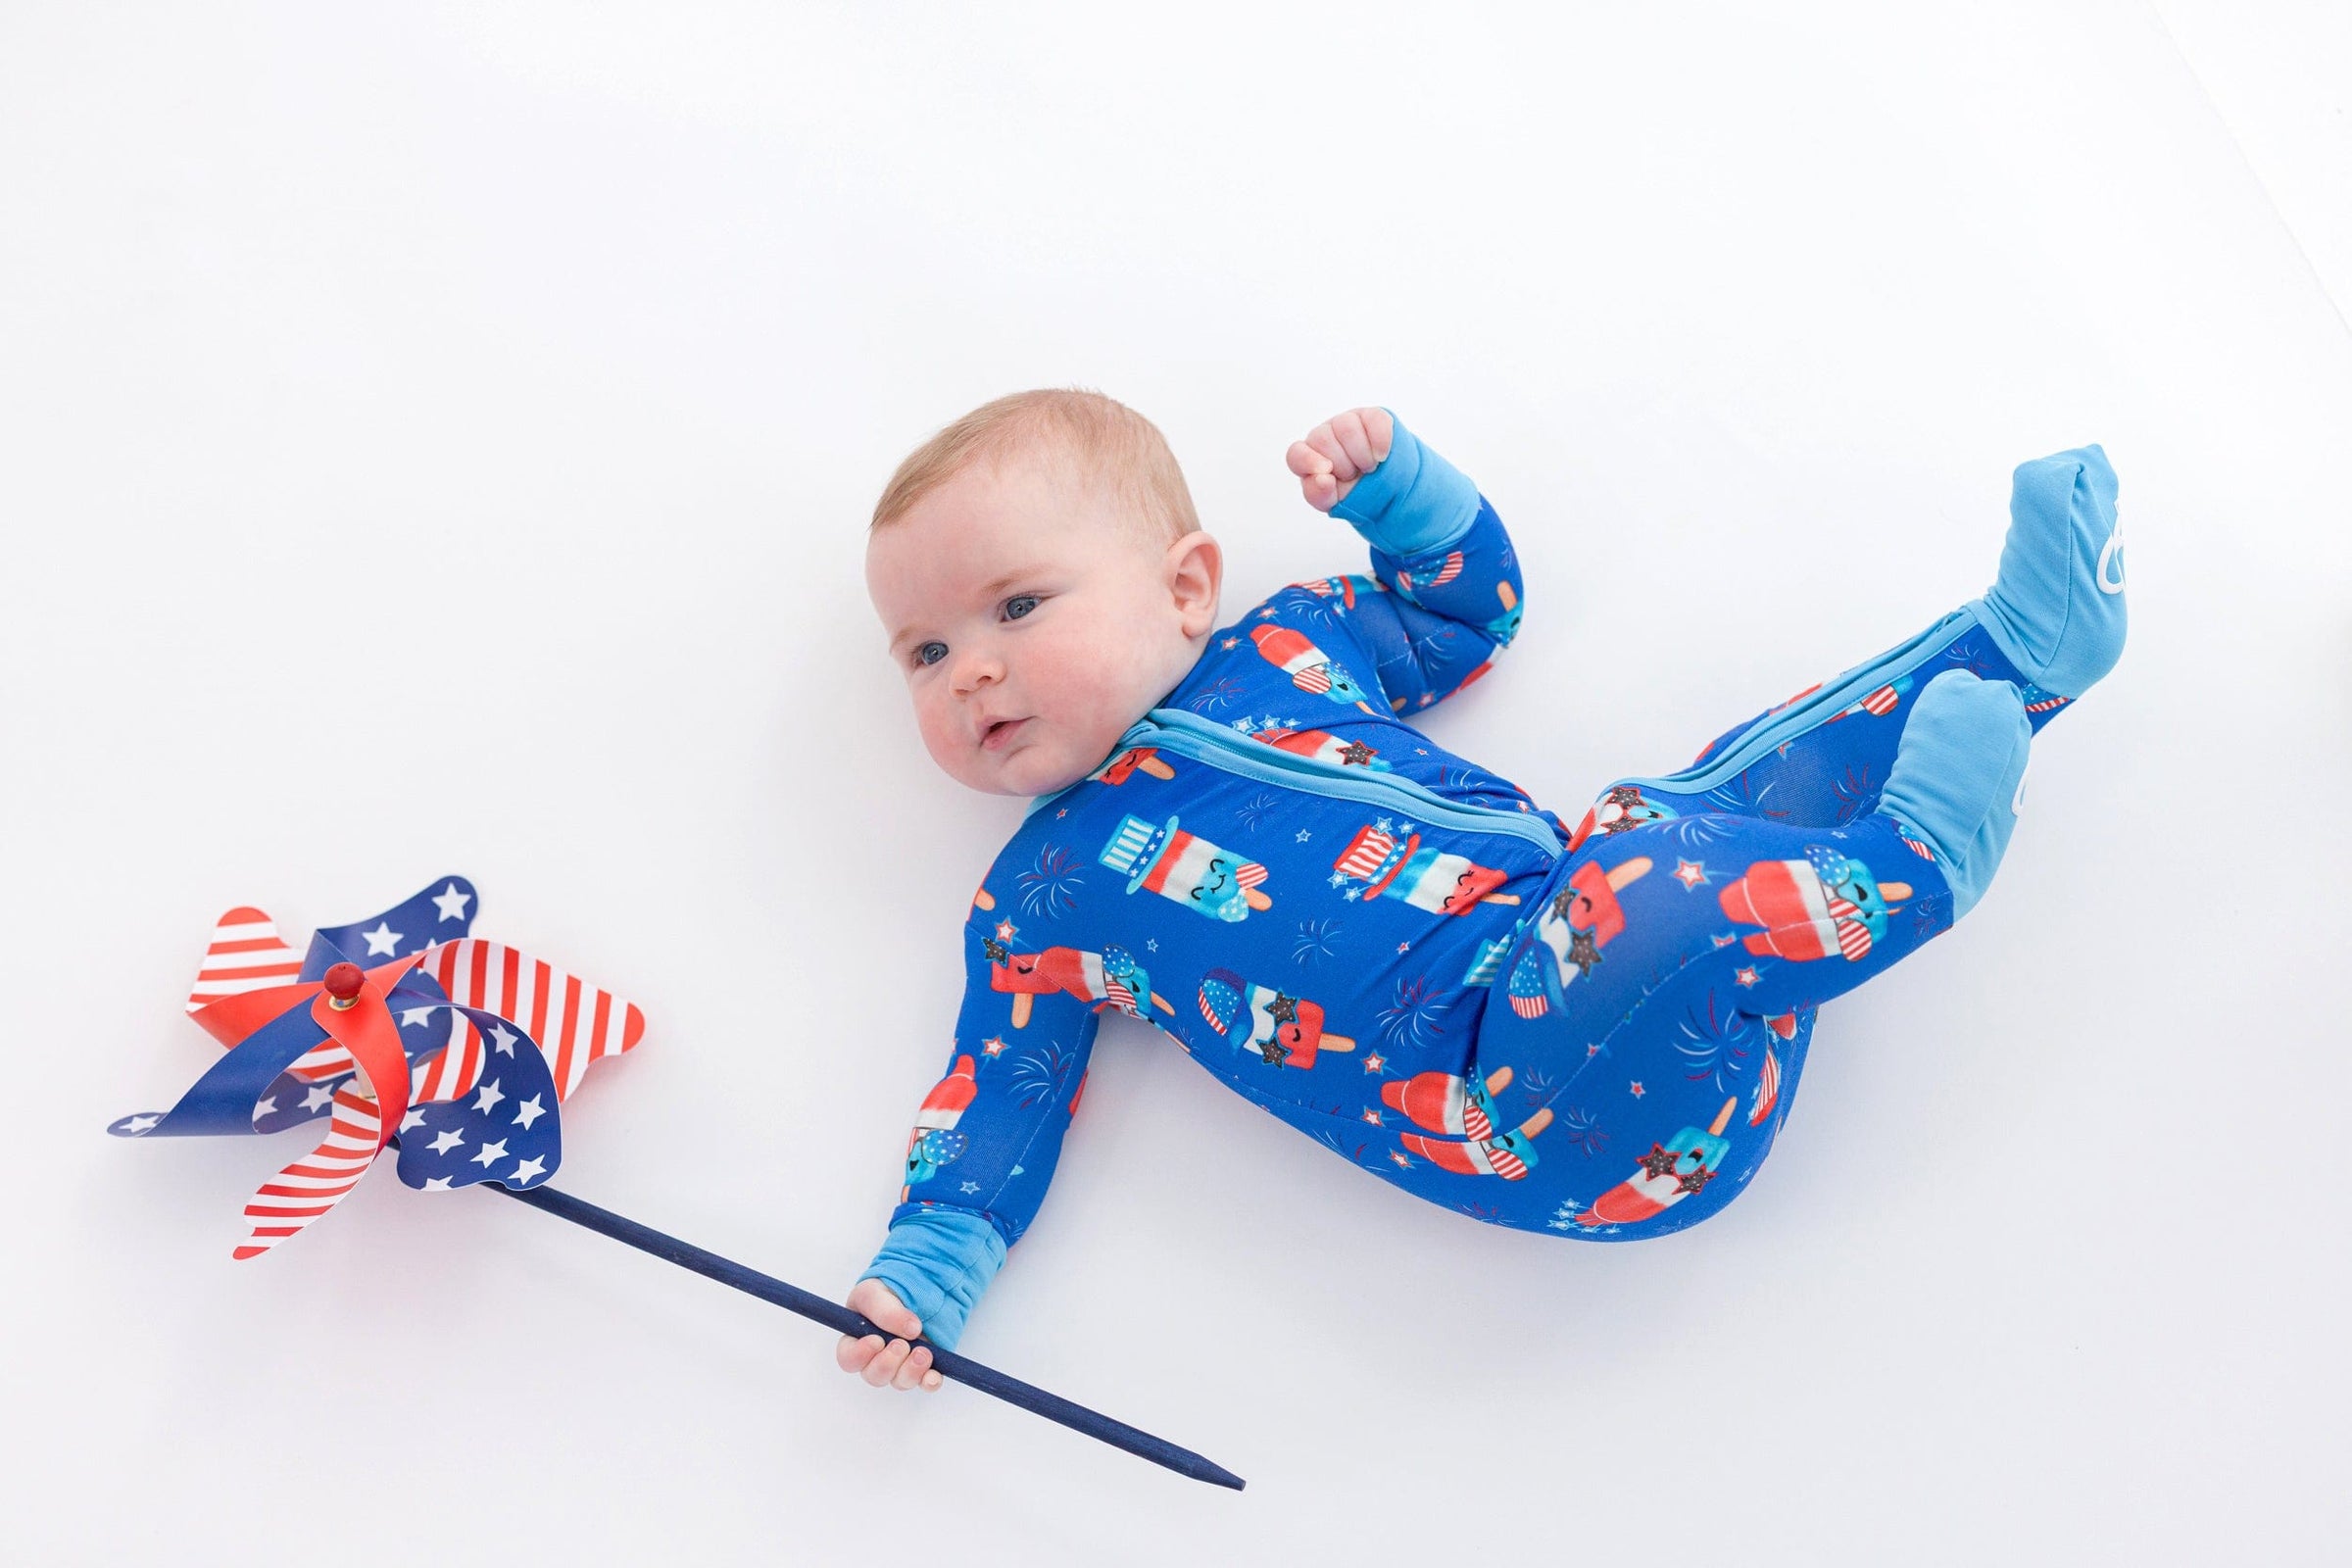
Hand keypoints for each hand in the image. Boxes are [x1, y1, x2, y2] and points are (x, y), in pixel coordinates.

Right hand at [835, 1277, 942, 1392]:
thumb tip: (910, 1330)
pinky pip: (925, 1382)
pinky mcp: (923, 1366)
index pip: (849, 1359)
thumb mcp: (875, 1292)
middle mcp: (876, 1358)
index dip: (860, 1356)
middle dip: (888, 1363)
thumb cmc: (886, 1290)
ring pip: (900, 1381)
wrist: (916, 1285)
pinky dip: (930, 1381)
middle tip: (901, 1344)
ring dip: (910, 1371)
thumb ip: (885, 1310)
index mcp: (857, 1341)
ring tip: (922, 1353)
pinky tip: (933, 1376)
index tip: (876, 1341)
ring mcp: (901, 1365)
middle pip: (875, 1376)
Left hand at [1287, 407, 1394, 512]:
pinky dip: (1380, 442)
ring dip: (1362, 455)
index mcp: (1309, 457)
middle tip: (1355, 475)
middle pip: (1323, 439)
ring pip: (1346, 427)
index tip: (1327, 472)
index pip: (1296, 454)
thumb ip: (1319, 494)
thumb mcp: (1334, 502)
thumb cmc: (1354, 493)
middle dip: (1343, 465)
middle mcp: (1324, 435)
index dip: (1308, 461)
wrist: (1387, 488)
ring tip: (1369, 467)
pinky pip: (1374, 420)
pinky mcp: (1373, 416)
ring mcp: (1348, 421)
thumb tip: (1323, 479)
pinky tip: (1381, 456)